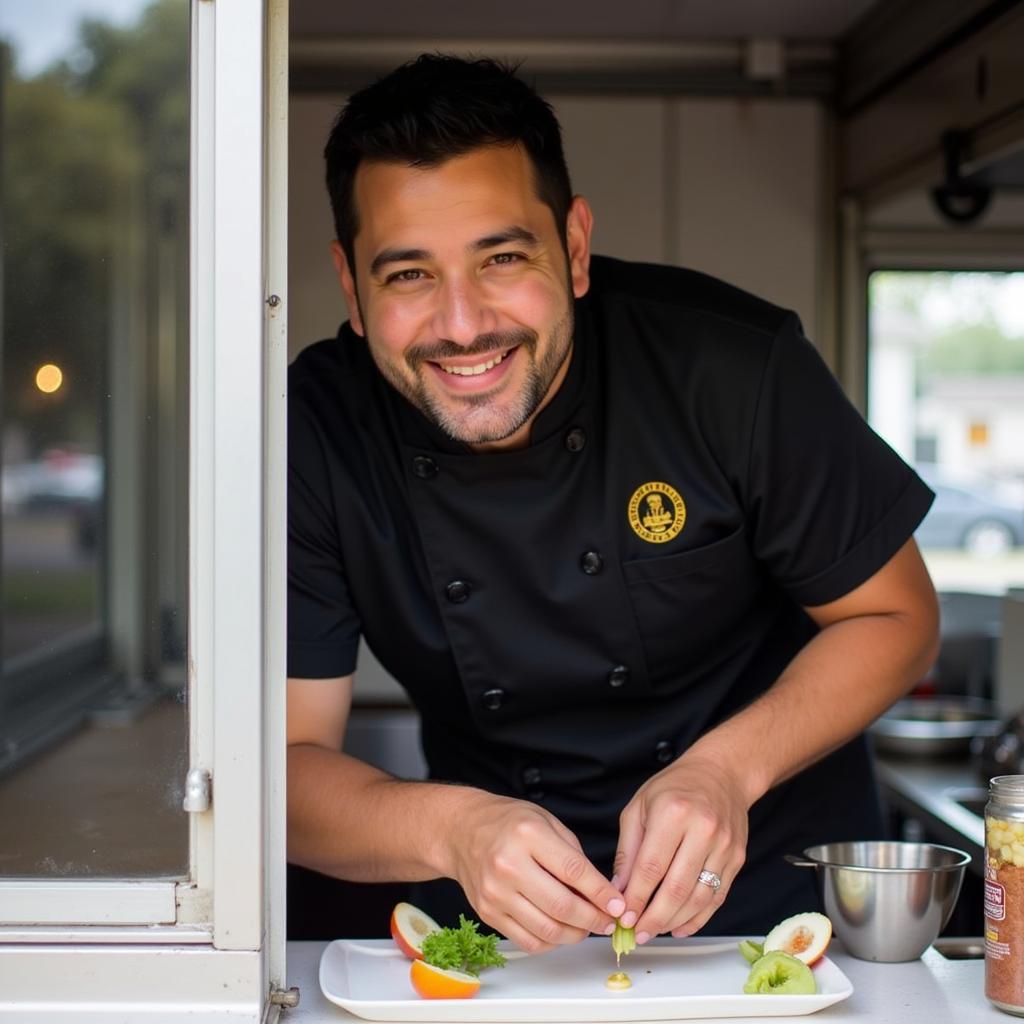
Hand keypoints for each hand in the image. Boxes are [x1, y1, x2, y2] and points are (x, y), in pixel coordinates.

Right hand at [448, 791, 625, 953]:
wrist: (462, 831)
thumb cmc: (508, 823)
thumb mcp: (546, 821)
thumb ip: (573, 855)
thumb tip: (600, 893)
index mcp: (528, 835)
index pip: (575, 871)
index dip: (602, 893)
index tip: (619, 905)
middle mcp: (509, 864)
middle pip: (562, 906)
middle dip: (594, 919)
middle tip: (608, 921)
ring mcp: (495, 892)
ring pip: (547, 930)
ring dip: (575, 935)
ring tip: (586, 926)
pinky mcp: (487, 913)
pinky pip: (527, 940)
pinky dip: (551, 942)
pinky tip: (560, 930)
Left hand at [613, 754, 748, 941]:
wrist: (721, 773)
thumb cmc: (674, 788)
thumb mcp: (639, 807)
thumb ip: (628, 850)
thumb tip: (618, 889)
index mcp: (673, 812)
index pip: (651, 866)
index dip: (636, 897)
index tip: (622, 917)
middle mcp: (702, 829)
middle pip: (676, 888)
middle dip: (653, 917)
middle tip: (636, 933)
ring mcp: (724, 846)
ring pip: (699, 898)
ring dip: (674, 921)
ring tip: (653, 931)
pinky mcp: (737, 859)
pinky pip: (717, 897)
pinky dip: (698, 918)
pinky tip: (679, 927)